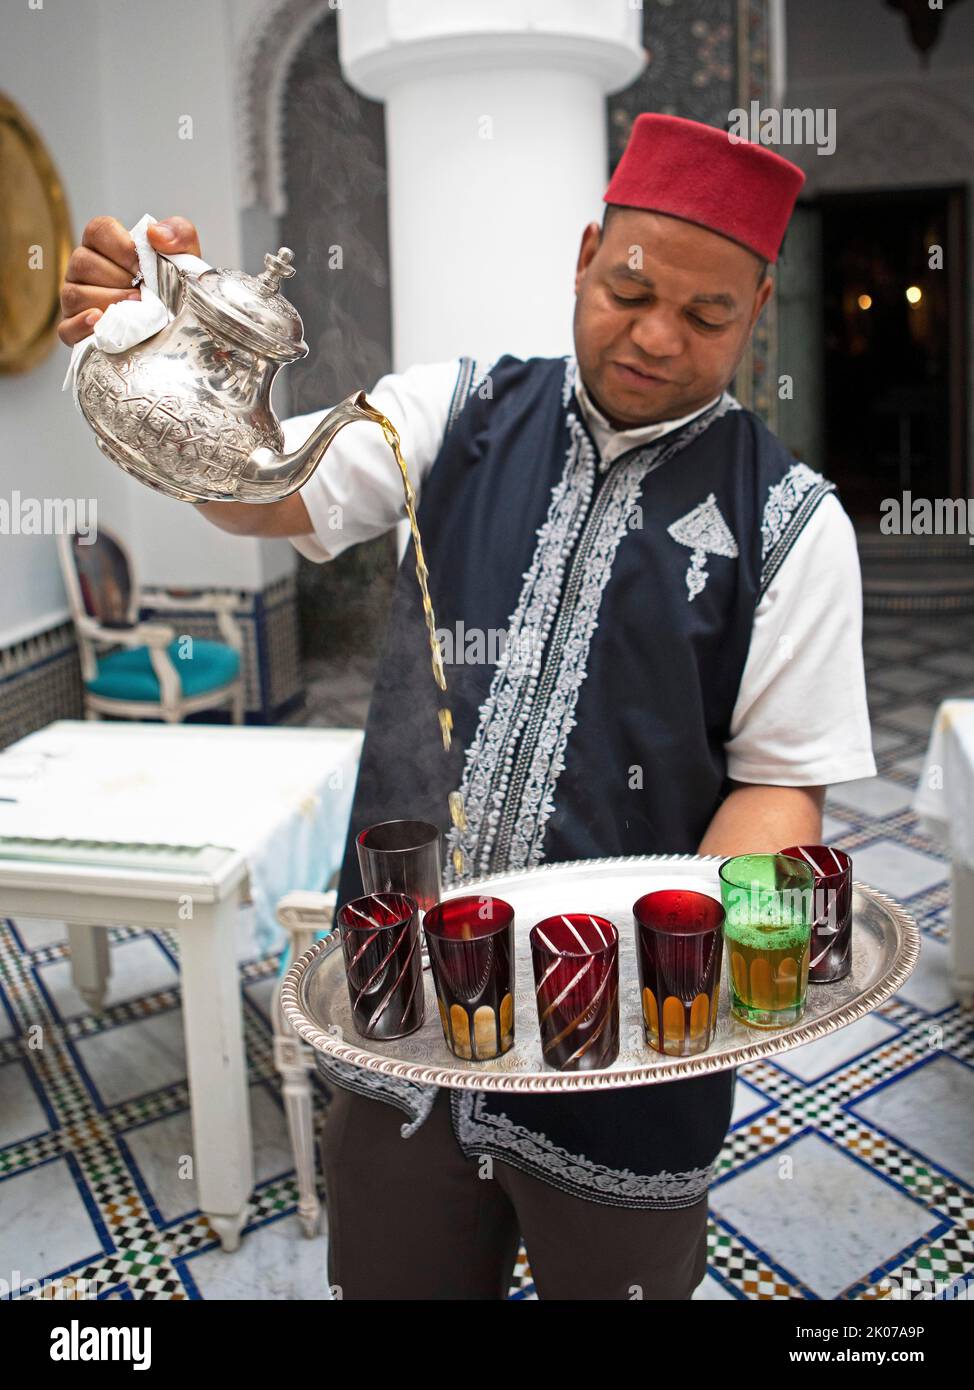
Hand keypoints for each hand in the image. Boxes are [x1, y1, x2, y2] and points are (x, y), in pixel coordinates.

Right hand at [58, 215, 202, 346]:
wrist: (182, 330)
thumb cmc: (176, 290)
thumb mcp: (185, 258)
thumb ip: (179, 234)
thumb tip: (155, 233)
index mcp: (104, 245)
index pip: (98, 230)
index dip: (120, 246)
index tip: (142, 266)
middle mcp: (83, 269)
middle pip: (82, 263)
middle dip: (117, 279)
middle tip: (143, 294)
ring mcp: (75, 300)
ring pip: (74, 294)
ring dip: (108, 302)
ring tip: (136, 311)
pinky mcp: (74, 330)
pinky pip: (66, 328)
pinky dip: (82, 326)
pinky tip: (101, 322)